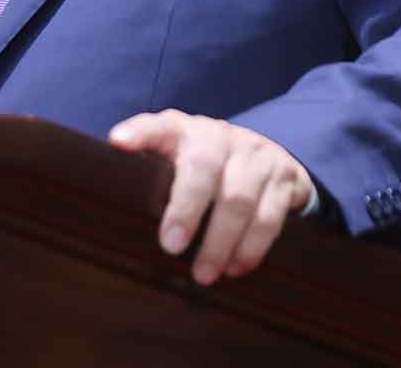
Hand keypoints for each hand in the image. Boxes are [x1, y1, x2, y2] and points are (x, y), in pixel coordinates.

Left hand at [108, 110, 314, 284]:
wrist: (267, 155)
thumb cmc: (204, 166)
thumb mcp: (177, 160)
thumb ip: (150, 178)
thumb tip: (116, 214)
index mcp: (183, 130)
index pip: (157, 126)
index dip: (139, 133)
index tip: (118, 143)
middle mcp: (220, 136)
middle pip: (203, 167)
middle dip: (186, 210)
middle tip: (171, 247)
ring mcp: (255, 154)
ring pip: (240, 198)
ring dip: (221, 242)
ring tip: (204, 274)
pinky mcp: (285, 176)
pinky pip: (270, 216)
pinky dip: (252, 247)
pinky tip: (236, 268)